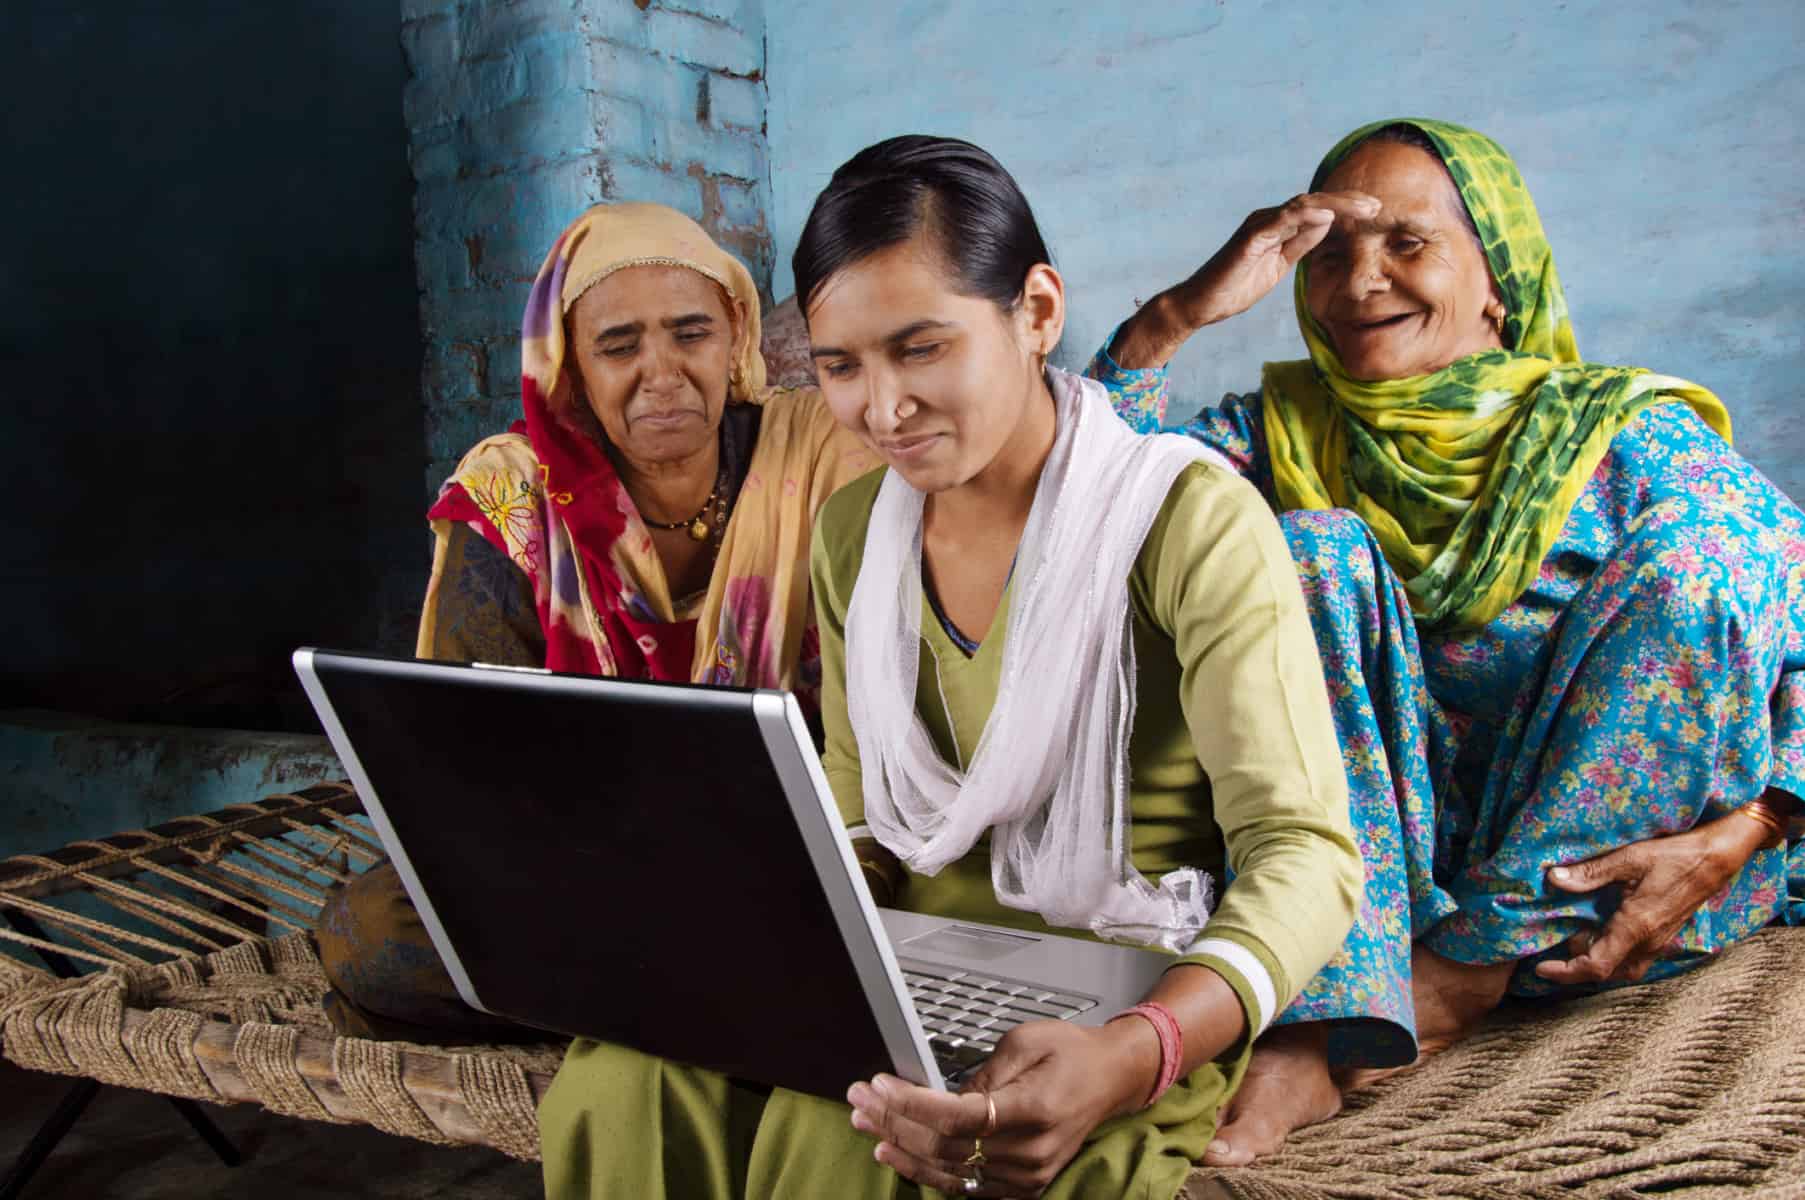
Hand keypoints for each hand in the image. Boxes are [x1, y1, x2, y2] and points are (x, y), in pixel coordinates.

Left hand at [847, 1016, 1157, 1196]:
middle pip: (946, 1147)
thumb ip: (980, 1074)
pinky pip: (967, 1186)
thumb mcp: (1024, 1042)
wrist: (1112, 1078)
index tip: (878, 1087)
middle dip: (894, 1122)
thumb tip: (937, 1098)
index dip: (910, 1105)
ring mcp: (1029, 1176)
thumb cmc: (1071, 1051)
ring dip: (903, 1150)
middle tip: (860, 1100)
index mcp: (1034, 1110)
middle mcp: (1032, 1151)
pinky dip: (930, 1171)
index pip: (957, 1118)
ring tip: (868, 1128)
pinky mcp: (1024, 1185)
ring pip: (950, 1173)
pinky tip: (902, 1154)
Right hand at [1110, 191, 1378, 369]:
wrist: (1200, 304)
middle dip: (1348, 202)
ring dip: (1337, 204)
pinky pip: (1282, 220)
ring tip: (1364, 207)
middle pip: (1315, 202)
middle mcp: (1269, 219)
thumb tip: (1326, 225)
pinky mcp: (1250, 238)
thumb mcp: (1278, 266)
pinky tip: (1329, 214)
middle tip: (1377, 205)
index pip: (1318, 212)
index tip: (1374, 213)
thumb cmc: (1234, 288)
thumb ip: (1300, 245)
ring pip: (1304, 205)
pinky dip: (1307, 214)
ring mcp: (1259, 226)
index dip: (1347, 210)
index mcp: (1277, 227)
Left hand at [1534, 809, 1767, 985]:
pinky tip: (1602, 934)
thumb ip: (1591, 872)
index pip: (1597, 965)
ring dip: (1597, 962)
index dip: (1566, 972)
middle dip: (1577, 966)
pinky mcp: (1665, 937)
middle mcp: (1649, 942)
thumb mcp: (1629, 858)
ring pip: (1623, 969)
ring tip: (1577, 939)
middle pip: (1607, 973)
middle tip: (1557, 944)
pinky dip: (1614, 955)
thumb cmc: (1675, 857)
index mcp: (1636, 926)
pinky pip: (1635, 959)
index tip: (1542, 968)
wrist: (1717, 860)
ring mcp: (1660, 942)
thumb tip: (1554, 879)